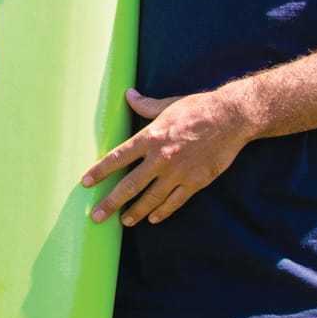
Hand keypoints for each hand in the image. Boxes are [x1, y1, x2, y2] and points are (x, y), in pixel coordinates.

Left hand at [79, 87, 252, 225]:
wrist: (231, 118)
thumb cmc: (198, 108)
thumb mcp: (167, 105)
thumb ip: (145, 106)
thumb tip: (128, 95)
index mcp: (150, 137)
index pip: (118, 157)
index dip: (100, 171)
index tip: (85, 182)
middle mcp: (161, 158)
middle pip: (130, 185)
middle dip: (111, 202)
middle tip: (96, 216)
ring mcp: (178, 172)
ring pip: (151, 198)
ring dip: (135, 212)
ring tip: (124, 221)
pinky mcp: (196, 182)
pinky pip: (175, 202)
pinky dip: (163, 212)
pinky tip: (153, 219)